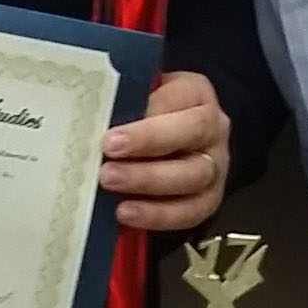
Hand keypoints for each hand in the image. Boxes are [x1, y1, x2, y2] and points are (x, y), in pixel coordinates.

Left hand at [99, 69, 228, 233]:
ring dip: (148, 182)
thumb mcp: (135, 96)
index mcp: (195, 93)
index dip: (145, 121)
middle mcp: (214, 128)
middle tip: (108, 161)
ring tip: (111, 185)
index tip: (110, 138)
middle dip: (148, 147)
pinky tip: (127, 214)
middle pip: (192, 133)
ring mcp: (215, 166)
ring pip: (193, 176)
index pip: (178, 101)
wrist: (159, 141)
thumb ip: (123, 99)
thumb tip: (92, 113)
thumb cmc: (141, 113)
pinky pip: (190, 211)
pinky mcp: (208, 199)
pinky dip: (158, 215)